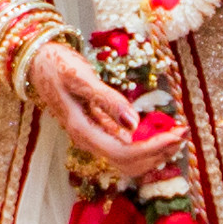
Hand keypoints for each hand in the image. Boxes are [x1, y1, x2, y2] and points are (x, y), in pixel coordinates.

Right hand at [17, 39, 167, 173]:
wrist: (37, 61)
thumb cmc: (56, 65)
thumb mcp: (81, 77)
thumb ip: (107, 100)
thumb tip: (134, 123)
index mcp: (82, 131)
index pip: (124, 152)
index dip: (153, 148)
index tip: (177, 134)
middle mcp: (88, 140)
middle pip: (128, 162)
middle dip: (158, 152)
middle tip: (184, 133)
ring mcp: (92, 137)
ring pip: (127, 159)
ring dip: (154, 152)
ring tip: (178, 135)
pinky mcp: (98, 130)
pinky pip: (124, 147)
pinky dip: (145, 144)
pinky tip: (161, 132)